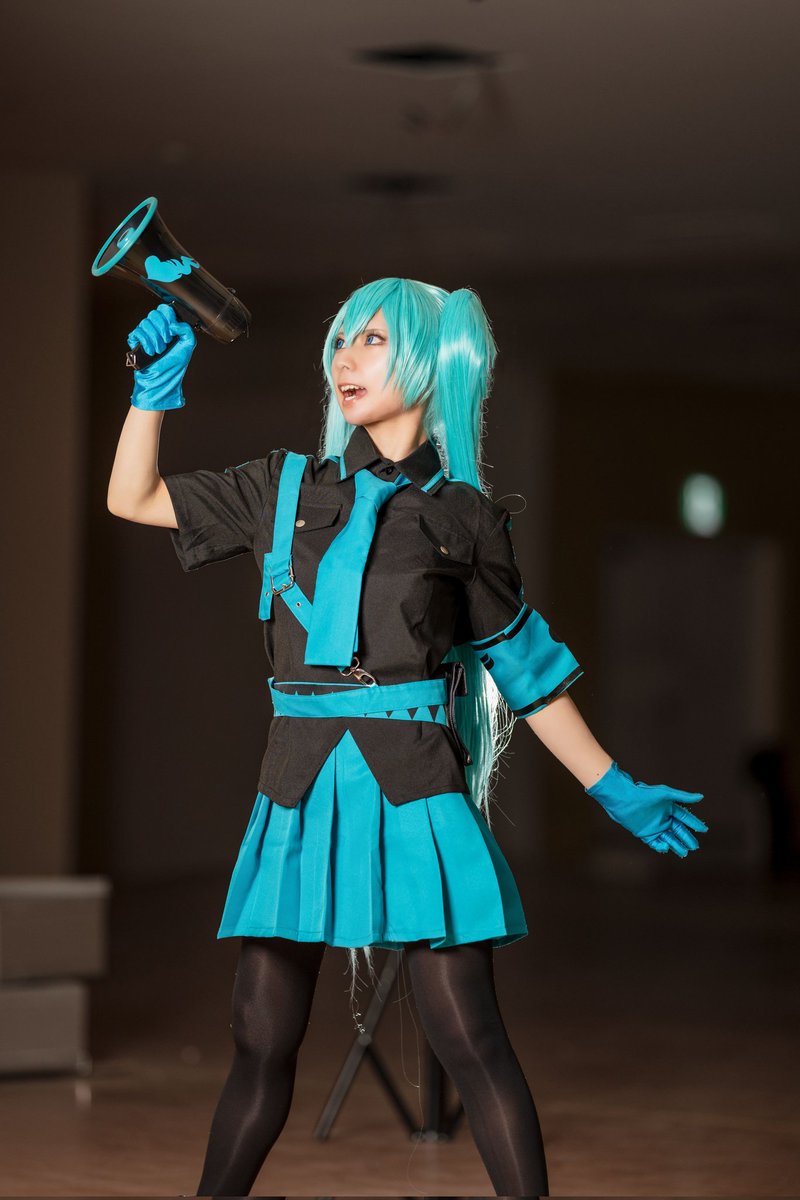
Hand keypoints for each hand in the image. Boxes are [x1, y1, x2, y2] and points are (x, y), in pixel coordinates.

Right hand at [127, 303, 195, 410]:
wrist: (163, 379)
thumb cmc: (175, 364)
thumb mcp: (188, 345)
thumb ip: (186, 329)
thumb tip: (173, 323)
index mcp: (168, 326)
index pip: (164, 309)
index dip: (168, 317)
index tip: (172, 330)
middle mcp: (156, 328)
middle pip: (154, 314)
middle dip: (162, 329)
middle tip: (166, 343)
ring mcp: (145, 334)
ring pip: (145, 323)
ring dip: (155, 339)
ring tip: (159, 351)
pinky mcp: (136, 341)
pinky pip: (137, 332)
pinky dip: (145, 342)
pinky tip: (150, 352)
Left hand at [586, 761, 707, 856]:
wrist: (623, 799)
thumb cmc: (644, 793)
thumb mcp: (665, 794)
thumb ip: (683, 797)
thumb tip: (701, 797)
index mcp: (668, 808)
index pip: (684, 817)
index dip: (694, 823)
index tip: (704, 829)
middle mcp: (662, 818)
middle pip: (678, 830)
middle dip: (686, 838)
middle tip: (695, 846)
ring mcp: (654, 827)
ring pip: (668, 838)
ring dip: (676, 845)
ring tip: (685, 852)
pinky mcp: (645, 834)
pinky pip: (655, 842)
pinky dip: (660, 846)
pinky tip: (666, 848)